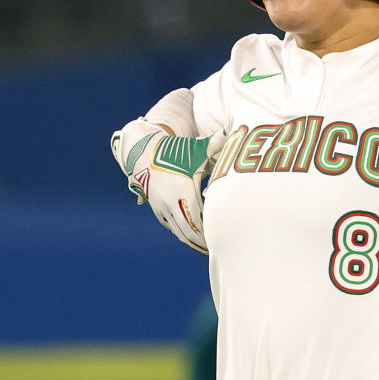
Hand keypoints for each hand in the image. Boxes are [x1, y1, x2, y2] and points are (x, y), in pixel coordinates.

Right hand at [111, 119, 226, 253]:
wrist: (143, 153)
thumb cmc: (175, 151)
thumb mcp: (197, 149)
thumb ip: (217, 144)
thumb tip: (235, 130)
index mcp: (182, 192)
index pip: (198, 221)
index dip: (210, 233)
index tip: (224, 237)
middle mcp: (170, 204)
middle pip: (189, 234)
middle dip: (204, 243)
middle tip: (220, 249)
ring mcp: (162, 209)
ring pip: (180, 233)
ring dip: (195, 242)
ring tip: (210, 248)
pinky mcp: (158, 211)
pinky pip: (173, 228)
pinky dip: (185, 234)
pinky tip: (198, 239)